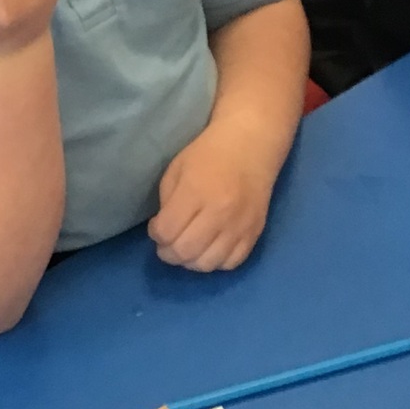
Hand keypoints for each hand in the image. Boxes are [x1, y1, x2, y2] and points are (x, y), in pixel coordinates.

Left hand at [148, 122, 276, 272]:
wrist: (251, 144)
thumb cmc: (209, 154)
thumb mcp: (177, 169)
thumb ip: (168, 203)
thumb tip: (164, 232)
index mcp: (195, 192)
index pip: (166, 231)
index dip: (155, 234)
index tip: (157, 226)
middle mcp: (218, 213)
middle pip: (184, 252)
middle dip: (168, 253)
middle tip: (168, 243)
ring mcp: (239, 226)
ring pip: (207, 264)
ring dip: (191, 261)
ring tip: (188, 248)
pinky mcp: (254, 232)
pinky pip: (232, 263)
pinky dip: (216, 262)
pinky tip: (210, 249)